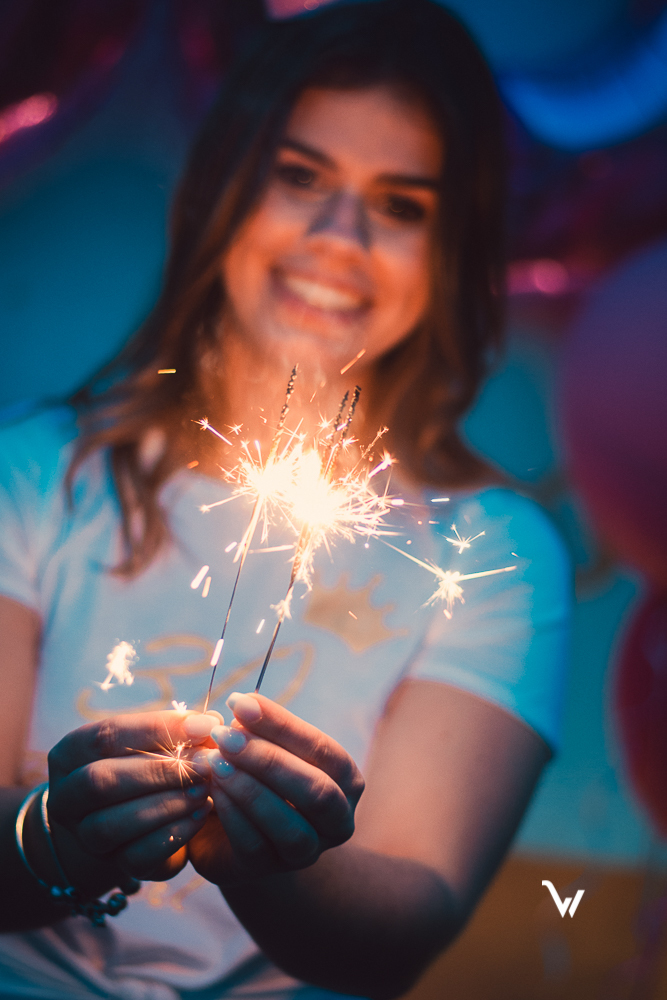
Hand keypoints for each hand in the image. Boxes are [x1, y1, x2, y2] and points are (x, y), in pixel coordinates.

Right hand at [44, 710, 220, 894]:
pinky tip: (201, 815)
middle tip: (205, 763)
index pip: (106, 736)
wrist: (136, 818)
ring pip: (111, 825)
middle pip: (101, 781)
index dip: (157, 729)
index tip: (204, 727)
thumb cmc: (149, 765)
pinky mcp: (113, 865)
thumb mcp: (156, 742)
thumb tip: (210, 722)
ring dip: (166, 804)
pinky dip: (173, 834)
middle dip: (159, 771)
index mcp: (70, 753)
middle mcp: (66, 796)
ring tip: (205, 790)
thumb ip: (178, 731)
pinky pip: (136, 857)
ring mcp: (83, 836)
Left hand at [187, 693, 363, 886]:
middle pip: (315, 790)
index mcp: (346, 781)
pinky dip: (232, 814)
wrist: (235, 828)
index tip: (240, 702)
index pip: (323, 750)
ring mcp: (306, 852)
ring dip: (248, 789)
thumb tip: (242, 705)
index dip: (283, 725)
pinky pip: (254, 845)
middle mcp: (338, 820)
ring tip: (213, 761)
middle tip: (224, 734)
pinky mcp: (269, 869)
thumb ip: (260, 729)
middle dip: (267, 759)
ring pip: (289, 826)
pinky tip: (209, 789)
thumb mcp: (265, 747)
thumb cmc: (258, 773)